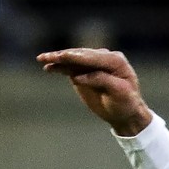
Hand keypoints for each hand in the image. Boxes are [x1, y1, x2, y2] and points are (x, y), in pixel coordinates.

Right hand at [36, 48, 152, 135]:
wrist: (125, 113)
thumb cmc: (126, 103)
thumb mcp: (119, 93)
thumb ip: (101, 80)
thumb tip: (78, 76)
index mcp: (115, 60)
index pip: (91, 57)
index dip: (75, 57)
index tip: (61, 59)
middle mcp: (104, 58)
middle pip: (79, 55)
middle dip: (63, 56)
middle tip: (47, 57)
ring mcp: (93, 64)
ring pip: (72, 59)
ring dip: (57, 59)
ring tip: (42, 59)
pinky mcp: (84, 72)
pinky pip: (70, 67)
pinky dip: (59, 66)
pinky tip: (48, 67)